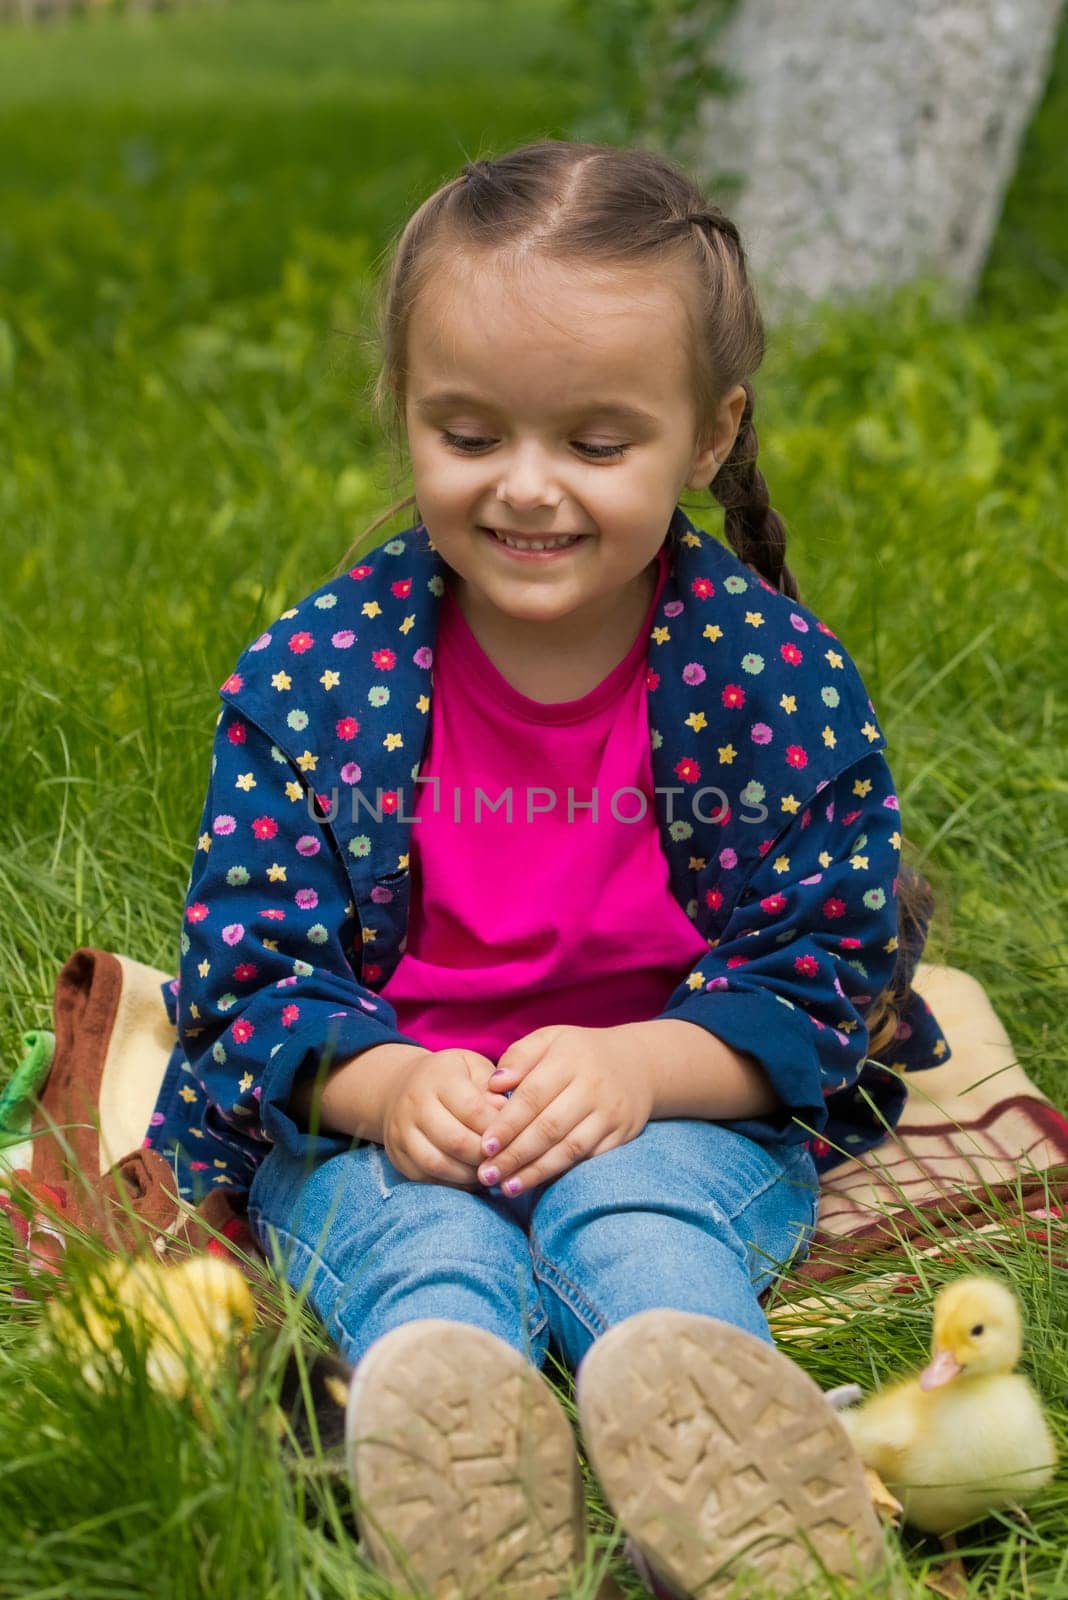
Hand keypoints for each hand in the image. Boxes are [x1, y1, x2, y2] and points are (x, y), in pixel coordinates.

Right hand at [381, 1047, 510, 1190]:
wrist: (402, 1086)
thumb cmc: (452, 1077)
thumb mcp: (474, 1068)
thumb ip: (493, 1088)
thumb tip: (509, 1111)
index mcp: (439, 1077)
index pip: (472, 1109)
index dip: (497, 1128)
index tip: (517, 1137)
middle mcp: (415, 1103)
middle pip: (454, 1140)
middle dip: (485, 1156)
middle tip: (506, 1161)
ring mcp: (401, 1132)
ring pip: (437, 1163)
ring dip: (469, 1174)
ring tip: (490, 1172)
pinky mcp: (397, 1156)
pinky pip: (426, 1178)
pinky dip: (452, 1184)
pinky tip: (472, 1179)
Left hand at [474, 1024, 654, 1195]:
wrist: (638, 1063)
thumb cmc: (579, 1052)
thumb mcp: (549, 1039)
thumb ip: (519, 1057)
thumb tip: (494, 1084)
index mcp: (569, 1059)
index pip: (533, 1096)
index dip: (508, 1124)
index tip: (484, 1146)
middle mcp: (593, 1086)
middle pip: (550, 1127)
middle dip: (516, 1155)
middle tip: (488, 1174)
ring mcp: (610, 1113)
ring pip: (570, 1149)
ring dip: (536, 1172)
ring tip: (507, 1188)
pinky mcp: (622, 1134)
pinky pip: (589, 1158)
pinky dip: (563, 1173)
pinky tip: (538, 1183)